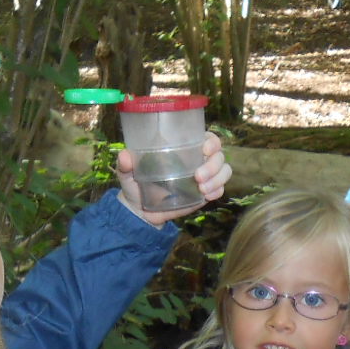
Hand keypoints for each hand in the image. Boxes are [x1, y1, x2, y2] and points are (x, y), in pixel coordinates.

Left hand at [117, 134, 231, 225]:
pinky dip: (218, 191)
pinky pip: (220, 189)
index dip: (212, 141)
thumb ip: (125, 164)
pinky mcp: (205, 193)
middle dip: (214, 165)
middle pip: (219, 155)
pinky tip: (207, 196)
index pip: (207, 138)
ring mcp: (204, 177)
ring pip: (225, 171)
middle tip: (198, 177)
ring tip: (202, 190)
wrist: (141, 210)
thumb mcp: (127, 173)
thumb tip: (124, 156)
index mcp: (183, 148)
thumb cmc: (135, 184)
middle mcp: (197, 159)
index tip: (204, 149)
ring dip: (218, 179)